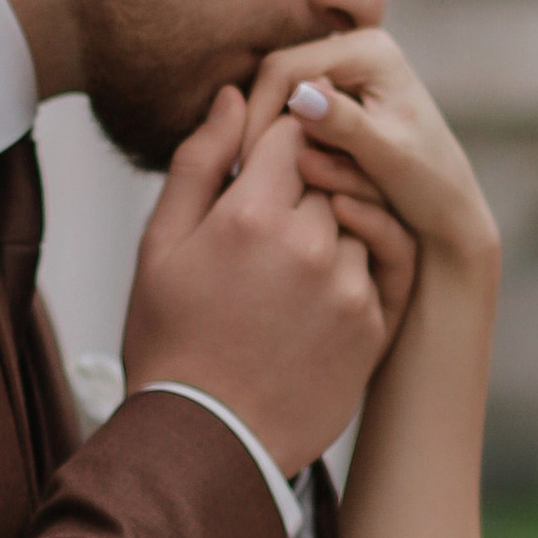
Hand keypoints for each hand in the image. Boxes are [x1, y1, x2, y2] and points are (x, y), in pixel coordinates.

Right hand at [121, 89, 397, 472]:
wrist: (207, 441)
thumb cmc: (171, 340)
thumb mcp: (160, 245)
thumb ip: (199, 161)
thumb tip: (235, 96)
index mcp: (252, 214)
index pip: (290, 132)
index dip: (275, 140)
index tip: (262, 161)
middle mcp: (311, 244)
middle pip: (330, 173)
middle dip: (305, 182)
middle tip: (275, 215)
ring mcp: (349, 287)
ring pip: (359, 219)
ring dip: (332, 227)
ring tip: (290, 265)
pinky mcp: (373, 325)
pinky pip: (377, 269)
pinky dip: (351, 271)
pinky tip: (312, 298)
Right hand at [241, 31, 500, 275]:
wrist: (449, 217)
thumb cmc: (430, 190)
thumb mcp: (390, 159)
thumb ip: (346, 127)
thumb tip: (300, 95)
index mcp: (371, 51)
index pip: (286, 70)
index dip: (258, 115)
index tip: (243, 166)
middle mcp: (355, 50)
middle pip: (276, 80)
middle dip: (260, 128)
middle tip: (240, 177)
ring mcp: (344, 75)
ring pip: (278, 101)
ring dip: (269, 142)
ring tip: (259, 183)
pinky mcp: (335, 102)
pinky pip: (289, 118)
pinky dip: (280, 149)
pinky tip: (273, 181)